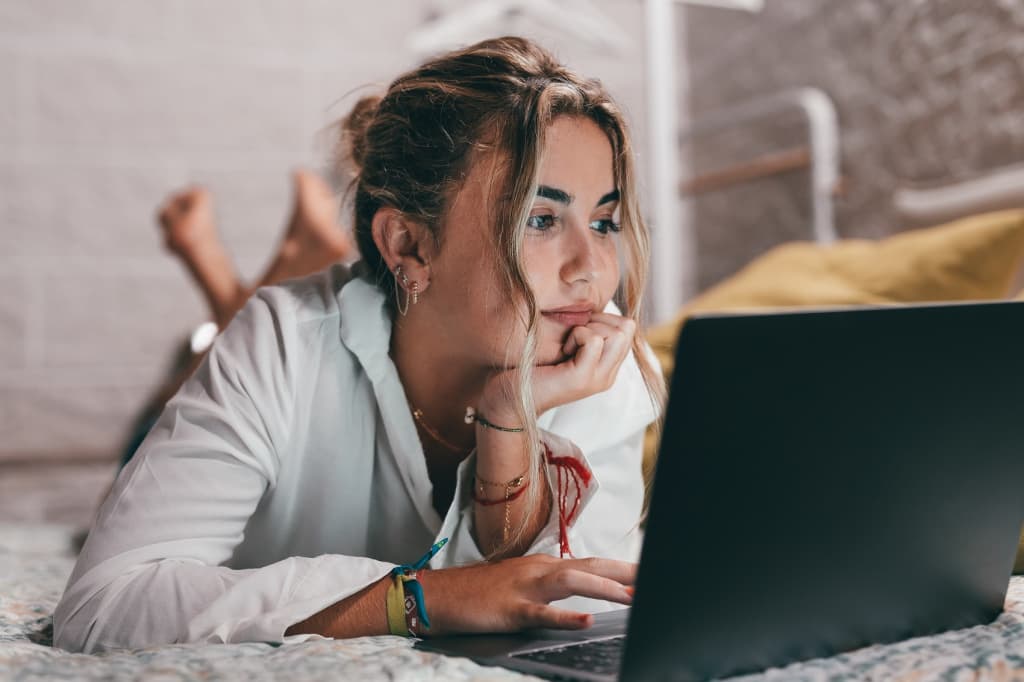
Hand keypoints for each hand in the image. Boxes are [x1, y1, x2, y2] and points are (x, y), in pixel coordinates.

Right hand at [418, 555, 635, 635]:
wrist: (438, 594)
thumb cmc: (479, 593)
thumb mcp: (519, 585)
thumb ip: (548, 588)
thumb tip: (577, 595)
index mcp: (543, 566)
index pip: (591, 563)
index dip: (622, 569)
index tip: (648, 574)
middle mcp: (539, 570)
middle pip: (591, 565)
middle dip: (625, 572)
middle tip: (655, 579)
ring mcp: (525, 587)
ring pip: (572, 581)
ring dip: (605, 588)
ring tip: (633, 597)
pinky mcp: (510, 609)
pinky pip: (542, 613)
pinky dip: (566, 617)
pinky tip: (587, 622)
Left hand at [479, 312, 636, 421]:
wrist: (507, 398)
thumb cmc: (529, 368)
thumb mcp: (564, 347)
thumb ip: (584, 333)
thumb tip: (592, 306)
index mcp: (606, 368)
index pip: (627, 328)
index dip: (603, 319)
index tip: (576, 331)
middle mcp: (607, 375)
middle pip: (627, 328)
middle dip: (598, 321)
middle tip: (571, 338)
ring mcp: (597, 379)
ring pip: (617, 333)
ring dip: (587, 329)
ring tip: (567, 346)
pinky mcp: (582, 378)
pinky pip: (594, 339)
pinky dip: (577, 336)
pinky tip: (562, 350)